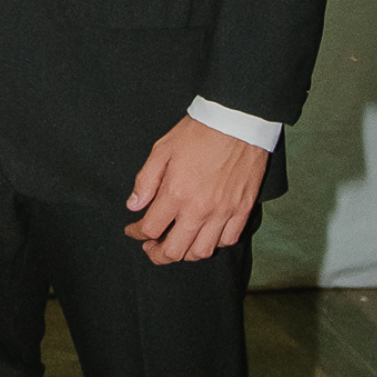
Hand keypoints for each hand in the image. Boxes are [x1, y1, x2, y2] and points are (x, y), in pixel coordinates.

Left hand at [125, 117, 269, 264]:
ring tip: (176, 244)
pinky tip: (204, 234)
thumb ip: (145, 181)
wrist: (237, 121)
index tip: (133, 230)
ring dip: (185, 253)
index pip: (150, 228)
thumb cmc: (198, 133)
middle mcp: (200, 209)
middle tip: (150, 247)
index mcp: (176, 193)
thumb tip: (134, 206)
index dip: (136, 233)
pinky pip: (228, 240)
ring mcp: (224, 212)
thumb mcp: (161, 150)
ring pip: (202, 252)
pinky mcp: (243, 209)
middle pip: (175, 250)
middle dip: (157, 254)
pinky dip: (213, 243)